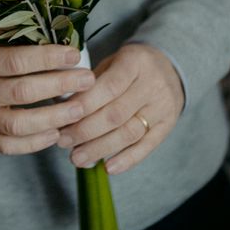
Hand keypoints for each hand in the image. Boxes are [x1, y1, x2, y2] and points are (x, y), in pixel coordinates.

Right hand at [0, 31, 95, 154]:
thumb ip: (18, 40)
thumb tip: (61, 36)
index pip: (16, 61)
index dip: (48, 58)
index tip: (74, 55)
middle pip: (22, 93)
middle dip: (59, 86)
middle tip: (87, 81)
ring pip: (17, 125)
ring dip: (53, 118)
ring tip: (79, 110)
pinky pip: (9, 146)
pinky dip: (35, 143)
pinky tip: (56, 133)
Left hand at [57, 43, 183, 173]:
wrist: (168, 68)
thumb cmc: (127, 67)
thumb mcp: (110, 62)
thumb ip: (89, 83)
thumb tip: (61, 108)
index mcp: (135, 61)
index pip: (110, 86)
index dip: (86, 104)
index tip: (62, 116)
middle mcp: (152, 84)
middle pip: (117, 113)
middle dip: (86, 130)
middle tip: (63, 141)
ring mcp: (163, 106)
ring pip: (130, 133)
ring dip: (100, 148)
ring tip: (77, 158)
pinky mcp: (168, 125)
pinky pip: (147, 146)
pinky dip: (127, 160)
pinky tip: (107, 168)